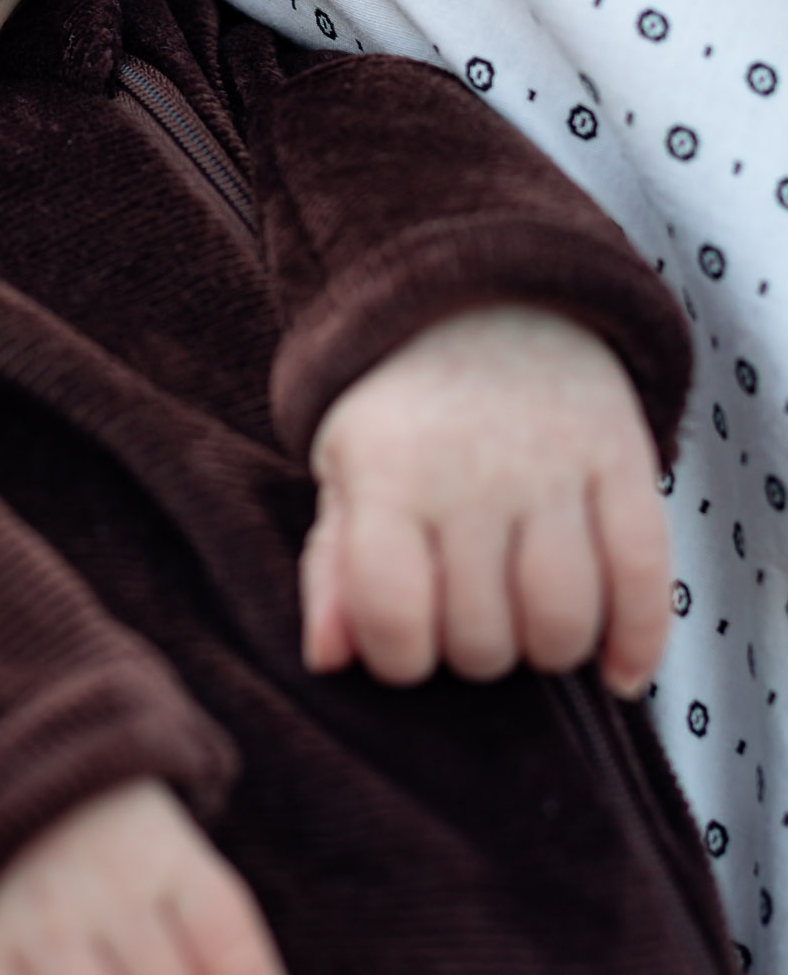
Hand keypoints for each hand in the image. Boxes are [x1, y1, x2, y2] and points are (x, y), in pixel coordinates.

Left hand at [300, 305, 669, 695]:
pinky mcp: (625, 462)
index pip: (392, 614)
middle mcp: (471, 472)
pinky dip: (638, 642)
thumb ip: (332, 570)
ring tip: (528, 625)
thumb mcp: (344, 473)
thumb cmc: (405, 415)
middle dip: (471, 652)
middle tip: (467, 613)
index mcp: (387, 473)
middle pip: (482, 638)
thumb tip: (328, 660)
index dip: (397, 656)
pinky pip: (645, 578)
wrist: (487, 304)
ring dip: (548, 651)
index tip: (404, 639)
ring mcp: (554, 468)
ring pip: (564, 622)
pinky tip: (616, 670)